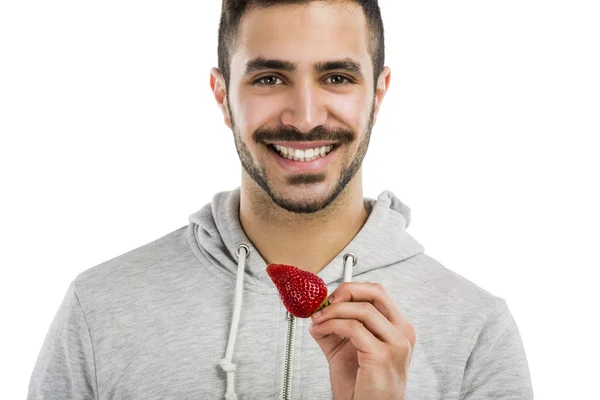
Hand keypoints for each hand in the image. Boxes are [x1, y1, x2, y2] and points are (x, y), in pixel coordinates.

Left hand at [309, 282, 414, 399]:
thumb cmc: (364, 390)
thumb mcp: (346, 352)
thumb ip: (334, 331)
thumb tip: (317, 315)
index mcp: (398, 329)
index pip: (378, 294)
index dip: (352, 289)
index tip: (331, 297)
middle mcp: (402, 333)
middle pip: (376, 293)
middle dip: (346, 291)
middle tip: (326, 301)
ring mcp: (395, 344)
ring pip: (363, 309)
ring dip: (334, 310)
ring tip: (318, 319)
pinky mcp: (382, 355)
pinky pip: (353, 328)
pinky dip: (332, 324)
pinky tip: (321, 330)